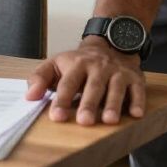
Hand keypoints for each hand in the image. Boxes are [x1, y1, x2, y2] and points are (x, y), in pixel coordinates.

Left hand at [26, 37, 146, 125]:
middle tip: (84, 121)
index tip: (56, 116)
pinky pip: (138, 90)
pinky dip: (138, 101)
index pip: (68, 83)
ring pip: (116, 88)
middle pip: (93, 86)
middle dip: (89, 104)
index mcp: (76, 64)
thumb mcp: (56, 65)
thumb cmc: (79, 63)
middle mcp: (98, 67)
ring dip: (113, 104)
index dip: (62, 99)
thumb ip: (40, 79)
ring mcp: (117, 73)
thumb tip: (29, 97)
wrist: (110, 44)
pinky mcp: (135, 79)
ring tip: (109, 120)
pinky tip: (136, 114)